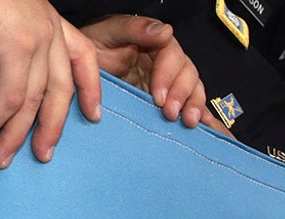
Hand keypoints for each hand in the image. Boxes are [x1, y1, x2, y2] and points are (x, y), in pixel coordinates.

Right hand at [0, 0, 102, 167]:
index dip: (91, 88)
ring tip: (2, 159)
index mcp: (49, 20)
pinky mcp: (13, 46)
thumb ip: (11, 30)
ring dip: (16, 134)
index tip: (94, 116)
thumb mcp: (1, 9)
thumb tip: (2, 57)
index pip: (82, 58)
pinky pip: (10, 97)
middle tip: (43, 156)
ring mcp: (35, 38)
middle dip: (52, 127)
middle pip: (61, 90)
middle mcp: (49, 30)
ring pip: (35, 101)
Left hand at [78, 15, 210, 130]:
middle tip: (170, 113)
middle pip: (188, 74)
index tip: (158, 96)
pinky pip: (191, 104)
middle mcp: (166, 61)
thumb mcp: (106, 34)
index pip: (174, 56)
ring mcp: (169, 81)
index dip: (169, 76)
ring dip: (194, 105)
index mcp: (154, 42)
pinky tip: (206, 125)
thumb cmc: (91, 51)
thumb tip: (166, 31)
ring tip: (187, 122)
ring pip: (194, 89)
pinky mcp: (169, 99)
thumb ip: (134, 29)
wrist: (78, 76)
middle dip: (183, 95)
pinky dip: (202, 113)